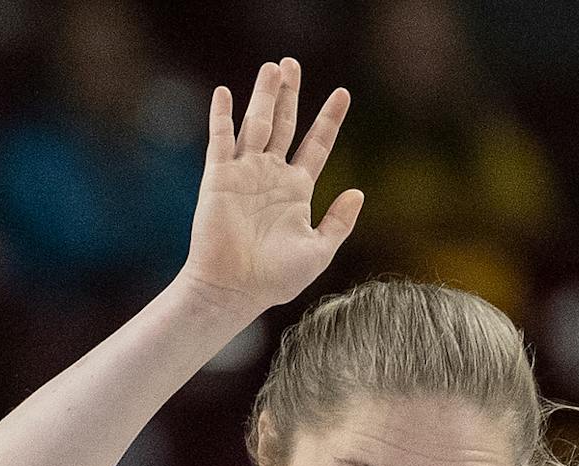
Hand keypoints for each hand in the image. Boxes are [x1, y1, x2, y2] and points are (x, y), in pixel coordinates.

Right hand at [178, 57, 363, 318]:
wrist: (233, 290)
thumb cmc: (275, 279)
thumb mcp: (319, 251)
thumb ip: (339, 222)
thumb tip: (359, 191)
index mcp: (296, 190)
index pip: (316, 144)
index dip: (329, 119)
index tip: (343, 93)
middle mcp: (270, 176)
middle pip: (283, 124)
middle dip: (289, 93)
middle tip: (292, 62)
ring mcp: (244, 174)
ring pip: (256, 124)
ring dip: (264, 95)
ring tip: (273, 66)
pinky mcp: (219, 178)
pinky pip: (220, 141)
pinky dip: (221, 116)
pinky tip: (224, 93)